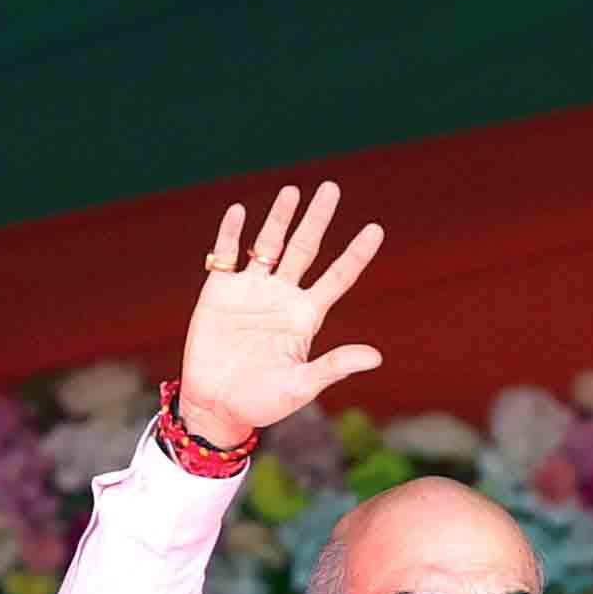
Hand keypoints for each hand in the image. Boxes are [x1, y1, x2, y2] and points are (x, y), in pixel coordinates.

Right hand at [178, 183, 386, 446]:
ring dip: (279, 218)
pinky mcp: (220, 291)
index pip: (338, 277)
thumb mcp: (301, 386)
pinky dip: (231, 233)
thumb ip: (334, 366)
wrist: (216, 405)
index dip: (356, 253)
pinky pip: (226, 254)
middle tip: (332, 188)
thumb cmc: (262, 402)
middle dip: (318, 219)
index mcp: (306, 316)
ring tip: (292, 191)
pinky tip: (239, 212)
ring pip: (269, 244)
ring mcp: (251, 290)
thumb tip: (376, 357)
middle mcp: (282, 297)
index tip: (376, 229)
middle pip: (305, 249)